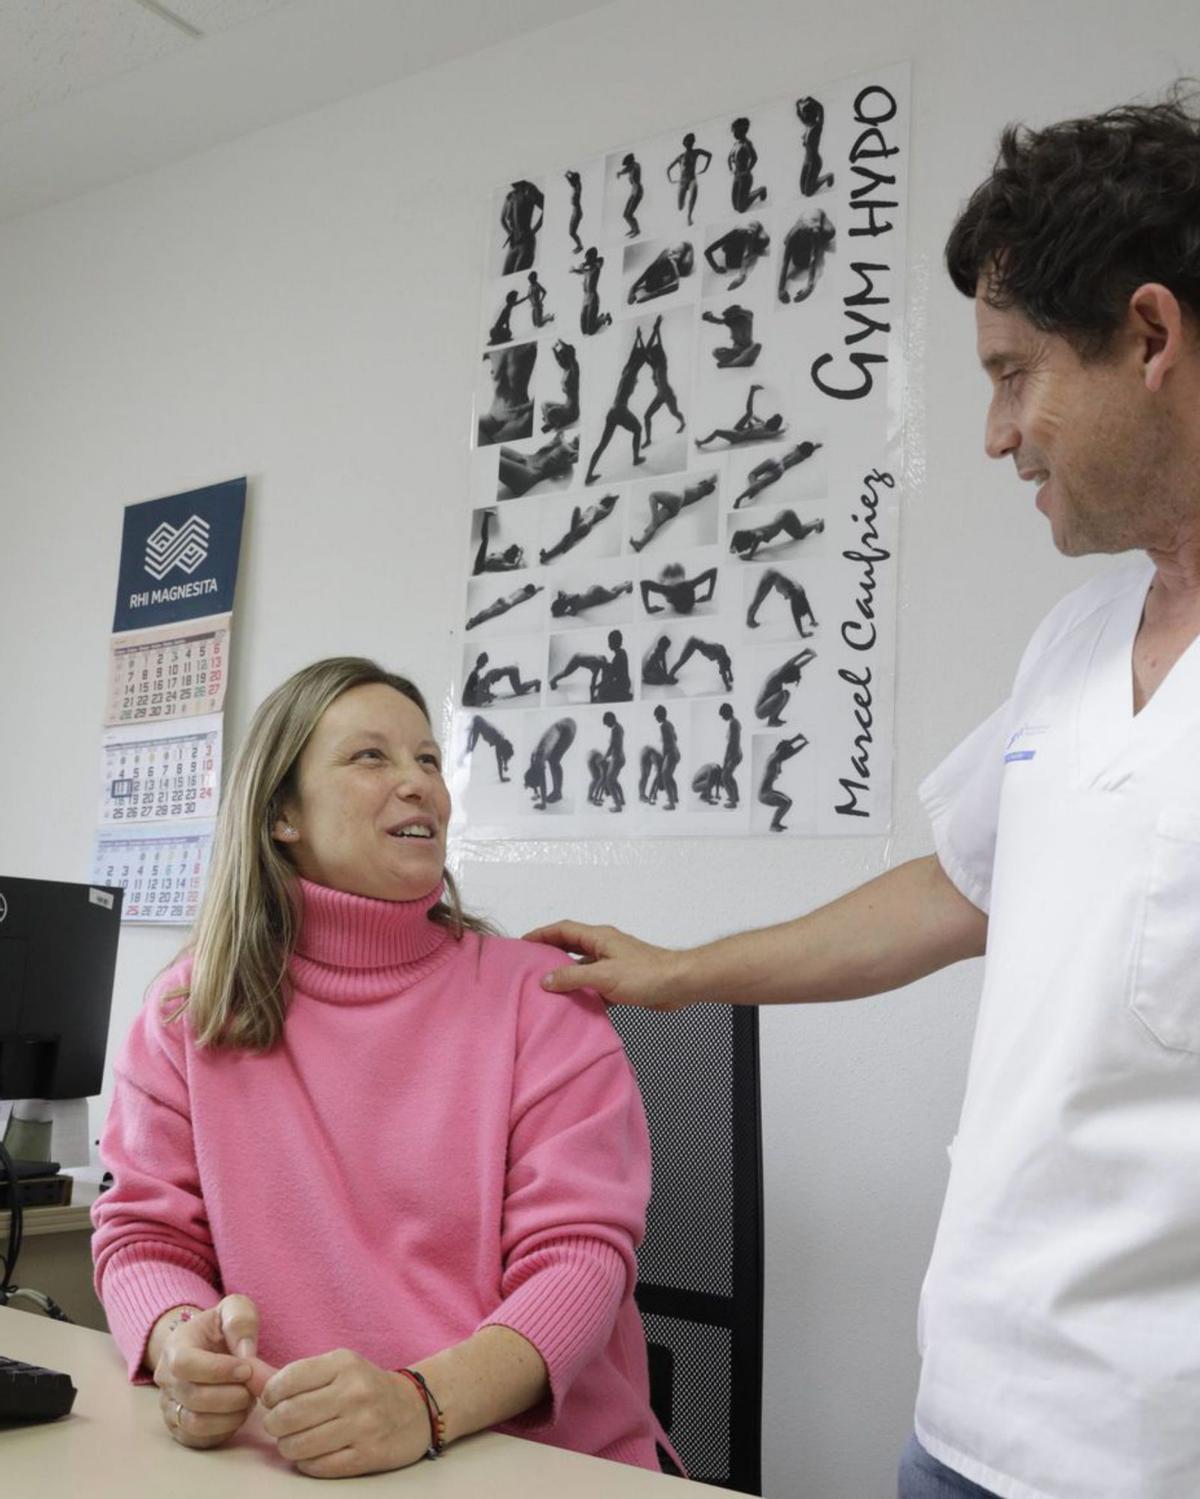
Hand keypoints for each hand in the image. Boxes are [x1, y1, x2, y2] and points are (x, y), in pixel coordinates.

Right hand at [152, 1295, 275, 1448]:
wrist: (205, 1347)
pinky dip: (224, 1431)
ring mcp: (169, 1407)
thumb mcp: (234, 1309)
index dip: (218, 1370)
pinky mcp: (179, 1429)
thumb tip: (245, 1353)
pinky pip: (198, 1440)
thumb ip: (241, 1321)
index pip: (185, 1364)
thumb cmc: (221, 1328)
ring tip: (247, 1400)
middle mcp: (165, 1380)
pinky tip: (238, 1414)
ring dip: (230, 1415)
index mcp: (175, 1347)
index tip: (246, 1368)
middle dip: (232, 1395)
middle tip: (253, 1387)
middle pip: (193, 1397)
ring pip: (195, 1423)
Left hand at [261, 1349, 429, 1477]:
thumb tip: (246, 1373)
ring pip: (298, 1445)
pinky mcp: (367, 1456)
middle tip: (279, 1425)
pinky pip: (317, 1466)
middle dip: (273, 1424)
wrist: (415, 1410)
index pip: (286, 1380)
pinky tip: (313, 1452)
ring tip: (294, 1440)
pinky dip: (306, 1463)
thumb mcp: (336, 1368)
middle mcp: (354, 1392)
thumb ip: (292, 1375)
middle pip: (288, 1416)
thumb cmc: (364, 1387)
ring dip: (287, 1447)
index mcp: (344, 1364)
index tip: (273, 1401)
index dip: (269, 1395)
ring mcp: (363, 1426)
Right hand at [524, 920, 690, 1009]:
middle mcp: (604, 947)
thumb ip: (573, 976)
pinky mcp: (621, 980)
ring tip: (547, 985)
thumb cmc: (646, 974)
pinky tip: (574, 1002)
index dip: (542, 934)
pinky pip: (595, 982)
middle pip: (571, 945)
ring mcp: (613, 963)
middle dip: (550, 952)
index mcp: (599, 937)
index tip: (524, 941)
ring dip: (567, 973)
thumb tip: (546, 979)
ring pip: (583, 965)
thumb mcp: (603, 976)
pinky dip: (583, 989)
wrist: (678, 984)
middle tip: (530, 963)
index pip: (563, 930)